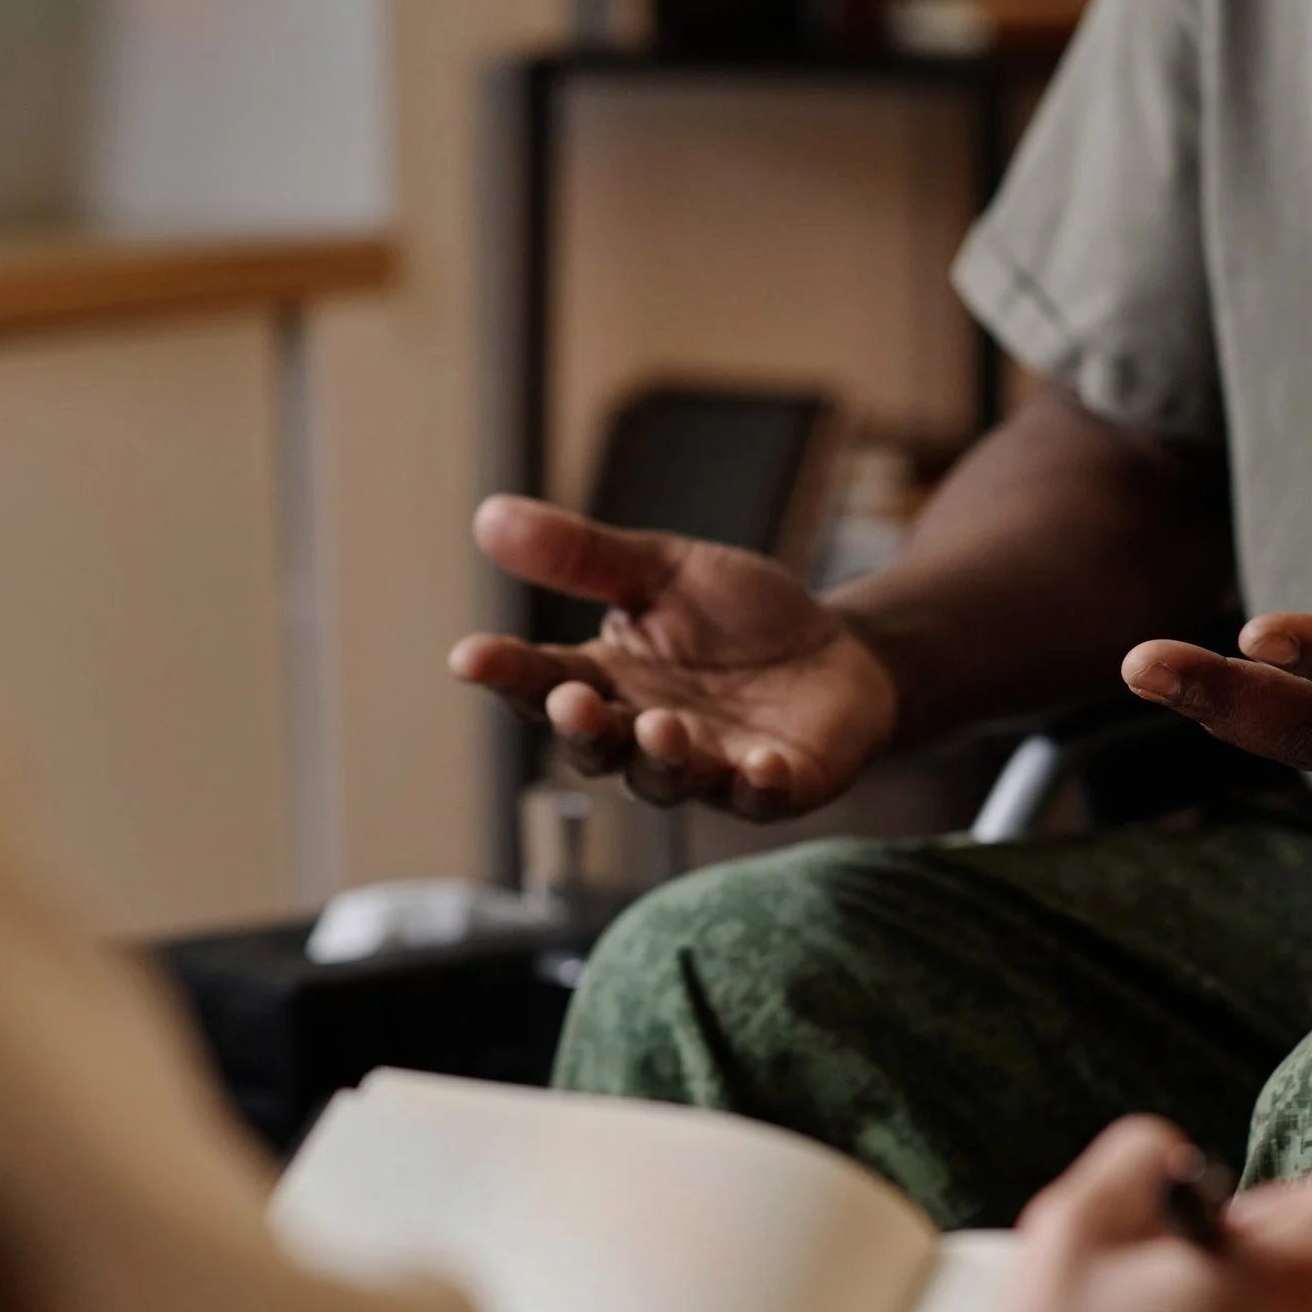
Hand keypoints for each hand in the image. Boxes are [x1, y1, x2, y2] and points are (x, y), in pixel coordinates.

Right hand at [449, 497, 896, 818]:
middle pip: (596, 746)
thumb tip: (490, 514)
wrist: (842, 650)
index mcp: (610, 681)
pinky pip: (761, 797)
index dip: (508, 673)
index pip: (544, 681)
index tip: (470, 656)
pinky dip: (759, 785)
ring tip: (660, 727)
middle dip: (582, 728)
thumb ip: (584, 556)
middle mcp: (645, 735)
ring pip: (668, 780)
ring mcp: (711, 768)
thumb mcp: (663, 569)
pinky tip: (761, 764)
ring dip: (661, 758)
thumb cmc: (742, 619)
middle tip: (573, 701)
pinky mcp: (777, 787)